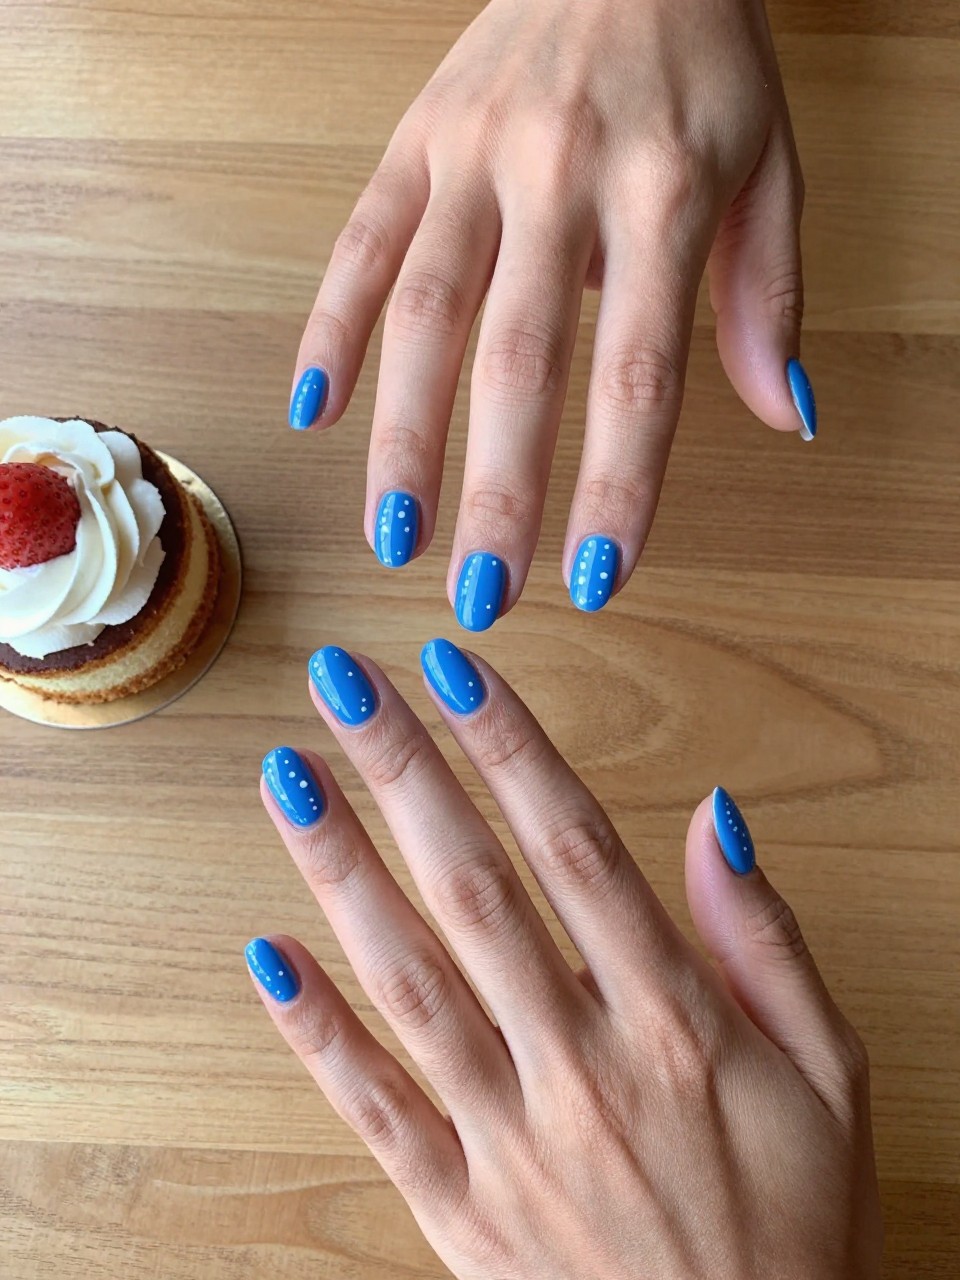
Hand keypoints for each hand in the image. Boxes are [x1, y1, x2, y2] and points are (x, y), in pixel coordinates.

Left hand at [248, 641, 881, 1278]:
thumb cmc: (797, 1227)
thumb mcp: (831, 1074)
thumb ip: (766, 939)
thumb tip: (714, 817)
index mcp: (676, 1020)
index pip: (579, 848)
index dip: (512, 748)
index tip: (456, 668)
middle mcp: (582, 1065)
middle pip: (477, 890)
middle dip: (405, 773)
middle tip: (344, 683)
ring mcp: (511, 1140)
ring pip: (409, 980)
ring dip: (340, 871)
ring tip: (287, 777)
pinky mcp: (460, 1210)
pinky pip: (375, 1108)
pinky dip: (315, 1030)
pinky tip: (266, 950)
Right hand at [288, 0, 815, 626]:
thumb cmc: (703, 60)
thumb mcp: (769, 165)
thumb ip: (768, 295)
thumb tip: (784, 416)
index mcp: (663, 191)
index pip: (639, 372)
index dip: (617, 487)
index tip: (595, 580)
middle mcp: (559, 175)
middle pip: (518, 361)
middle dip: (499, 491)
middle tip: (482, 596)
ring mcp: (472, 155)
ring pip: (421, 314)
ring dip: (402, 438)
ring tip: (395, 537)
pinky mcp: (414, 141)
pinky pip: (360, 244)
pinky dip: (329, 328)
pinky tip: (314, 412)